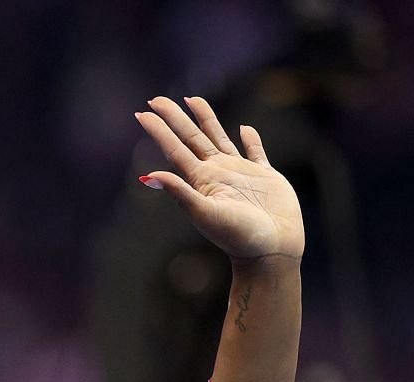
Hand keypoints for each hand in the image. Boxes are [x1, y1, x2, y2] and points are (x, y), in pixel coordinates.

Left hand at [133, 97, 304, 263]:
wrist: (271, 252)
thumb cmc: (238, 237)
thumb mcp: (205, 214)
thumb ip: (180, 193)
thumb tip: (149, 175)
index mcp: (201, 181)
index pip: (175, 149)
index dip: (158, 131)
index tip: (142, 112)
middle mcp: (217, 173)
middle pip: (191, 138)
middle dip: (174, 118)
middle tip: (157, 99)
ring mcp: (241, 174)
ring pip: (219, 138)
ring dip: (206, 120)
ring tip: (193, 100)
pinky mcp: (265, 177)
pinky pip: (255, 152)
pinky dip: (250, 139)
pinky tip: (245, 129)